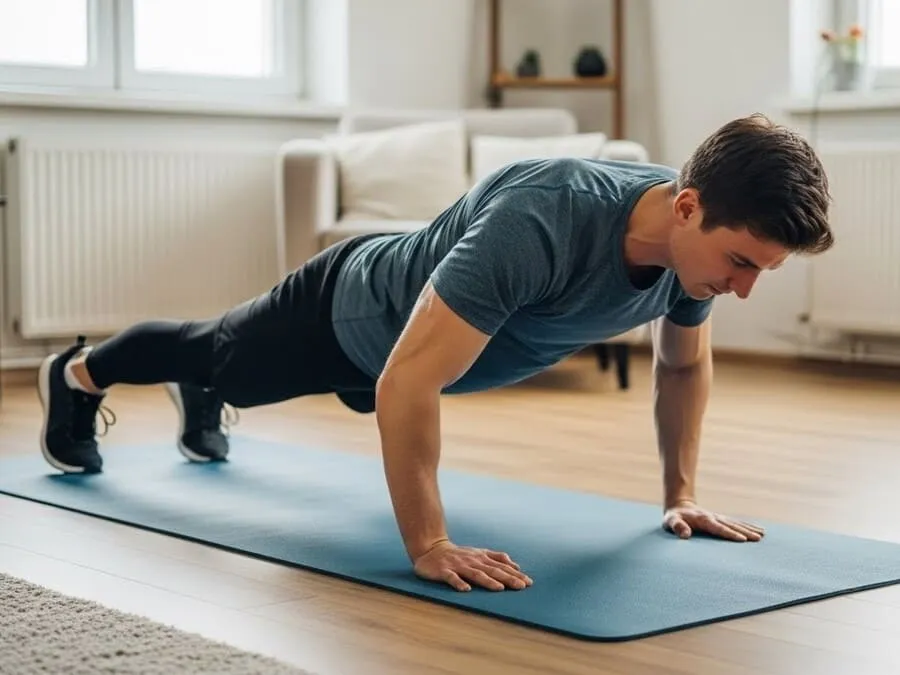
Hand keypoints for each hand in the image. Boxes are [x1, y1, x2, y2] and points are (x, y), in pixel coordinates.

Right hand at [413, 540, 532, 591]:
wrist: (431, 549)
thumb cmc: (458, 554)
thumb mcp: (479, 553)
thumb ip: (496, 557)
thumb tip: (515, 564)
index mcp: (481, 558)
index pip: (501, 567)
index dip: (515, 574)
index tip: (528, 582)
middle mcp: (472, 561)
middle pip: (492, 570)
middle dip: (507, 578)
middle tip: (521, 586)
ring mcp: (458, 566)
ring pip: (475, 574)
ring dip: (487, 581)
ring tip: (499, 588)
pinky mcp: (444, 571)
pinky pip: (452, 578)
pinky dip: (459, 583)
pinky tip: (466, 589)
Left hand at [664, 501, 764, 541]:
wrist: (679, 507)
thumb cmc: (674, 518)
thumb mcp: (670, 521)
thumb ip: (677, 527)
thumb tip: (685, 535)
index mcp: (703, 520)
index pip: (718, 528)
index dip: (730, 534)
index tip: (742, 539)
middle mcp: (714, 518)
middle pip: (732, 525)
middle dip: (745, 532)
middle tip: (758, 538)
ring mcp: (719, 518)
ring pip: (736, 523)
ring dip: (749, 528)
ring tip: (762, 534)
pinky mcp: (721, 519)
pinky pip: (736, 523)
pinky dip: (748, 526)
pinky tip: (758, 530)